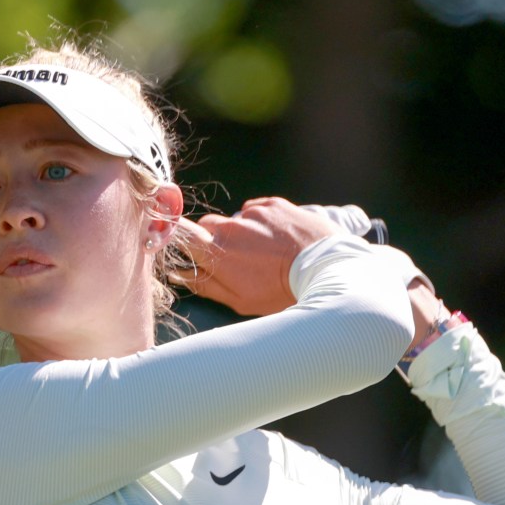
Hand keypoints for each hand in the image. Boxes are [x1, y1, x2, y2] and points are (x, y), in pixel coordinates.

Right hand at [171, 197, 340, 315]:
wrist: (326, 269)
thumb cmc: (281, 292)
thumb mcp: (240, 300)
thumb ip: (205, 285)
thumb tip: (178, 274)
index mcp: (217, 252)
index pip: (180, 233)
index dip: (178, 237)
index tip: (183, 245)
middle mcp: (231, 227)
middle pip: (207, 226)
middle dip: (214, 240)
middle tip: (234, 260)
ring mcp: (253, 213)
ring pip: (234, 219)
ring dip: (242, 232)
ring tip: (264, 253)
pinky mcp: (273, 204)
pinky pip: (256, 210)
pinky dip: (262, 222)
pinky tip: (276, 240)